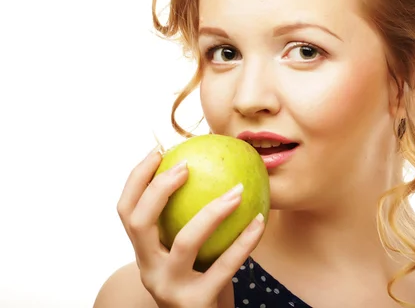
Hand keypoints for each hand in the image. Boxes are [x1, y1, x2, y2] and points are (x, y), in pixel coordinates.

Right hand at [116, 147, 264, 307]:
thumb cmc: (203, 279)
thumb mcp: (189, 252)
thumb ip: (189, 219)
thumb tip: (212, 164)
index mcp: (144, 253)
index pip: (127, 211)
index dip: (136, 179)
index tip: (159, 151)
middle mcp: (149, 270)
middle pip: (140, 223)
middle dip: (159, 189)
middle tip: (187, 166)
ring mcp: (170, 288)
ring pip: (185, 242)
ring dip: (213, 211)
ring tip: (237, 190)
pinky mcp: (196, 303)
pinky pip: (225, 266)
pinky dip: (244, 241)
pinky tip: (259, 220)